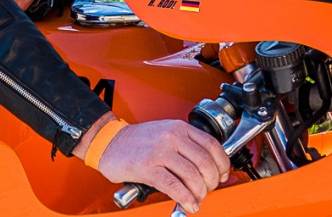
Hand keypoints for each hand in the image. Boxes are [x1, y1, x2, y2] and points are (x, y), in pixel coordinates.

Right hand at [75, 116, 229, 213]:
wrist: (109, 142)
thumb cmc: (137, 141)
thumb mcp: (166, 134)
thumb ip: (188, 147)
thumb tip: (214, 170)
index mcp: (179, 128)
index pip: (213, 145)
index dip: (223, 165)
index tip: (222, 176)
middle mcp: (172, 137)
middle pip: (206, 163)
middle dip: (212, 182)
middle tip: (208, 190)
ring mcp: (159, 152)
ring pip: (193, 177)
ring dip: (200, 193)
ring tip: (196, 199)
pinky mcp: (148, 167)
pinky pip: (174, 187)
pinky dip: (186, 199)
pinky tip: (188, 204)